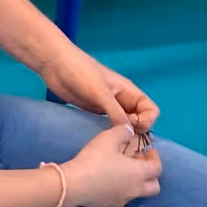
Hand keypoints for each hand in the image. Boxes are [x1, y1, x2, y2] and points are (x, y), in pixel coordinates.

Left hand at [39, 48, 158, 131]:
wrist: (56, 65)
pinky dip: (112, 134)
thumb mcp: (101, 92)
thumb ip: (116, 112)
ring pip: (127, 125)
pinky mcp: (98, 112)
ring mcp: (110, 107)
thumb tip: (129, 132)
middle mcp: (123, 101)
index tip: (131, 125)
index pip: (151, 110)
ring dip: (124, 134)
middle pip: (141, 120)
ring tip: (114, 141)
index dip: (146, 121)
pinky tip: (105, 138)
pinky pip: (112, 126)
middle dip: (136, 131)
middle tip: (121, 136)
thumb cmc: (81, 72)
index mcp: (129, 92)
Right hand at [60, 124, 161, 206]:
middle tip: (139, 163)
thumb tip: (130, 131)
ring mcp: (123, 201)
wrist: (74, 184)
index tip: (148, 151)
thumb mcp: (108, 138)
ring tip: (122, 171)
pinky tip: (108, 182)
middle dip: (151, 175)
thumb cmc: (94, 159)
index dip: (155, 158)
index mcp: (139, 173)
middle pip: (154, 187)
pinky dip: (120, 190)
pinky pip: (120, 198)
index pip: (157, 168)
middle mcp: (135, 190)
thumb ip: (123, 131)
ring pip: (137, 194)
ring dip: (135, 182)